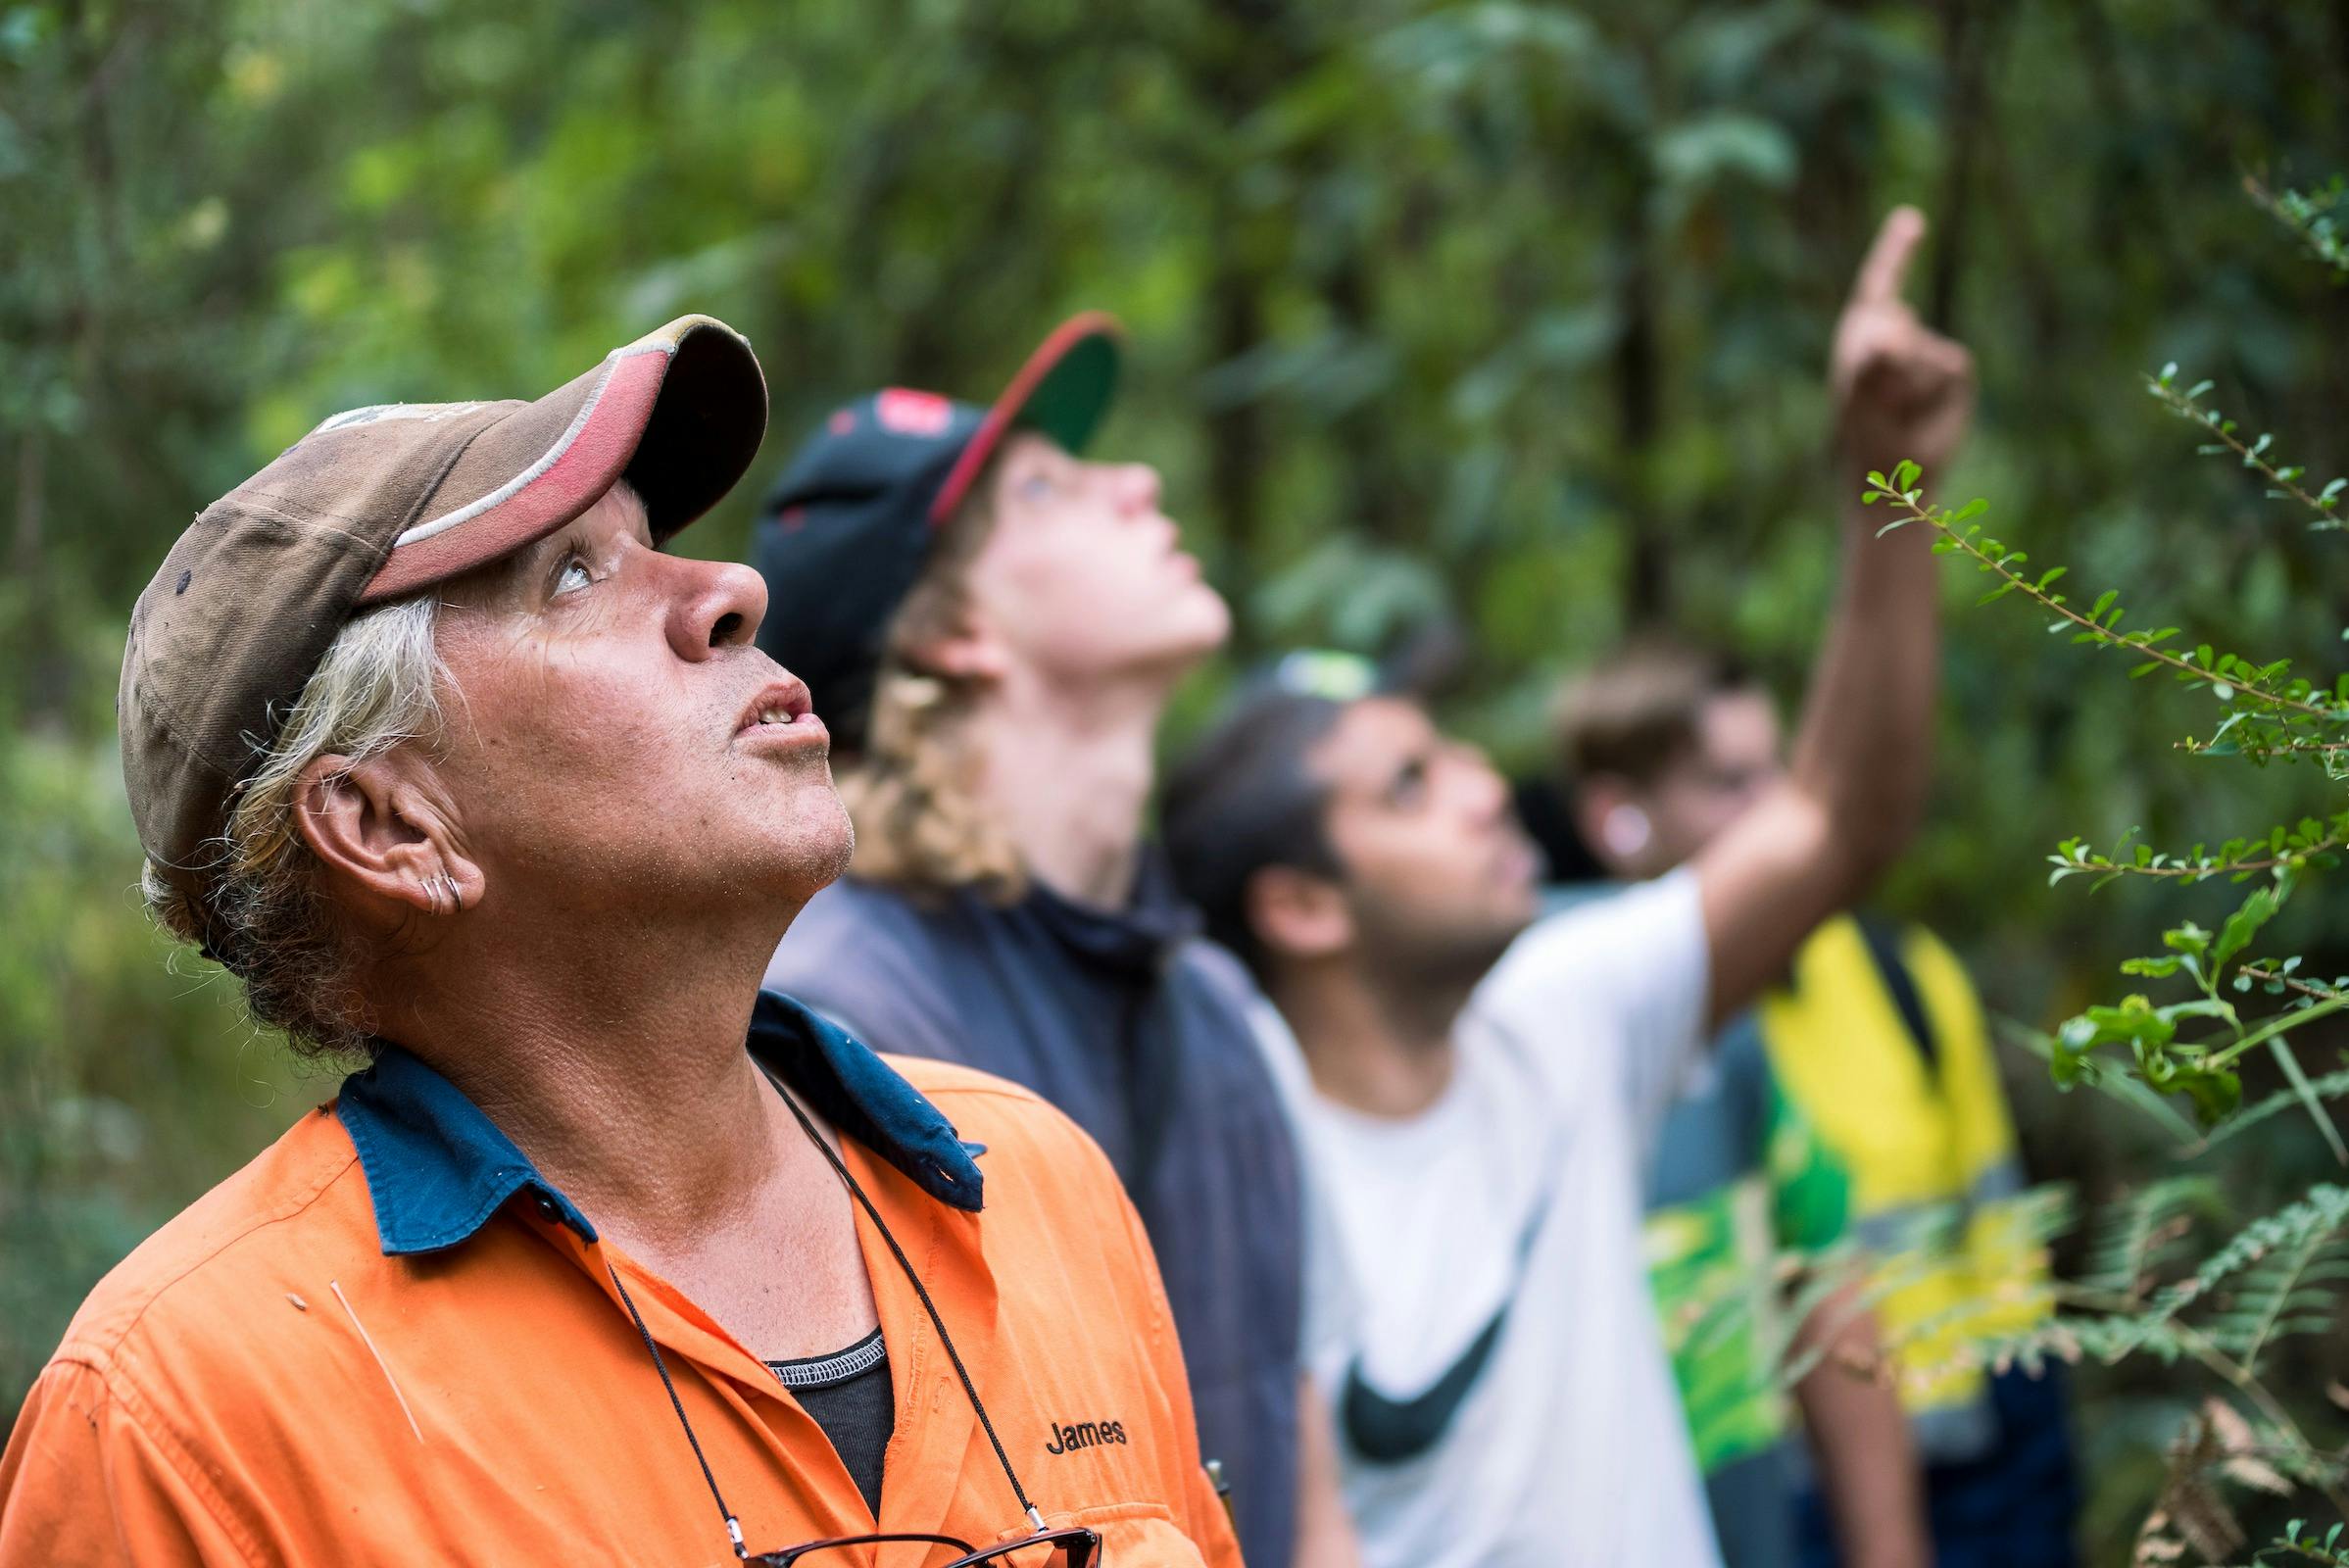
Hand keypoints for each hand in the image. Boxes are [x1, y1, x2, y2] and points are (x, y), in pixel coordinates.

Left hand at [1831, 206, 1974, 482]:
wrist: (1894, 469)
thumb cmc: (1864, 431)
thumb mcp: (1856, 396)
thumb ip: (1870, 359)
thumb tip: (1899, 326)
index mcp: (1866, 330)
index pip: (1880, 282)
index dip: (1895, 251)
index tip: (1911, 219)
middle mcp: (1901, 331)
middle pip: (1894, 323)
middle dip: (1882, 363)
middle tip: (1873, 401)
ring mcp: (1930, 348)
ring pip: (1922, 350)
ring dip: (1903, 387)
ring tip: (1895, 408)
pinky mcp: (1957, 368)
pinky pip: (1948, 366)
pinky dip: (1930, 393)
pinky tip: (1921, 410)